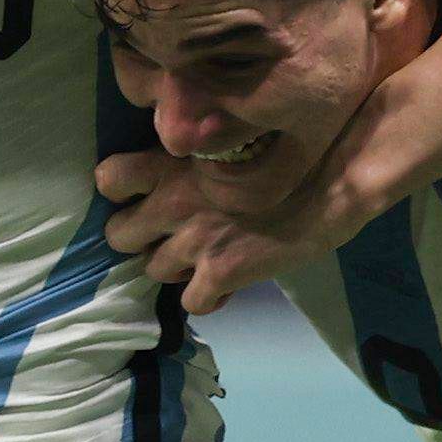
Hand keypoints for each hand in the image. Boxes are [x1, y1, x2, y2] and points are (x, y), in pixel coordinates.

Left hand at [97, 140, 345, 309]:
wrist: (332, 180)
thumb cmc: (290, 149)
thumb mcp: (229, 139)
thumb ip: (195, 156)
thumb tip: (180, 165)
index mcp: (170, 160)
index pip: (109, 178)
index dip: (122, 193)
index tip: (142, 195)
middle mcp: (171, 201)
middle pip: (119, 234)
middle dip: (140, 238)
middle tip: (169, 235)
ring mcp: (193, 240)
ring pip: (153, 270)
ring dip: (175, 267)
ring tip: (204, 257)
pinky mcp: (220, 272)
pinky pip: (192, 302)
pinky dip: (209, 297)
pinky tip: (228, 284)